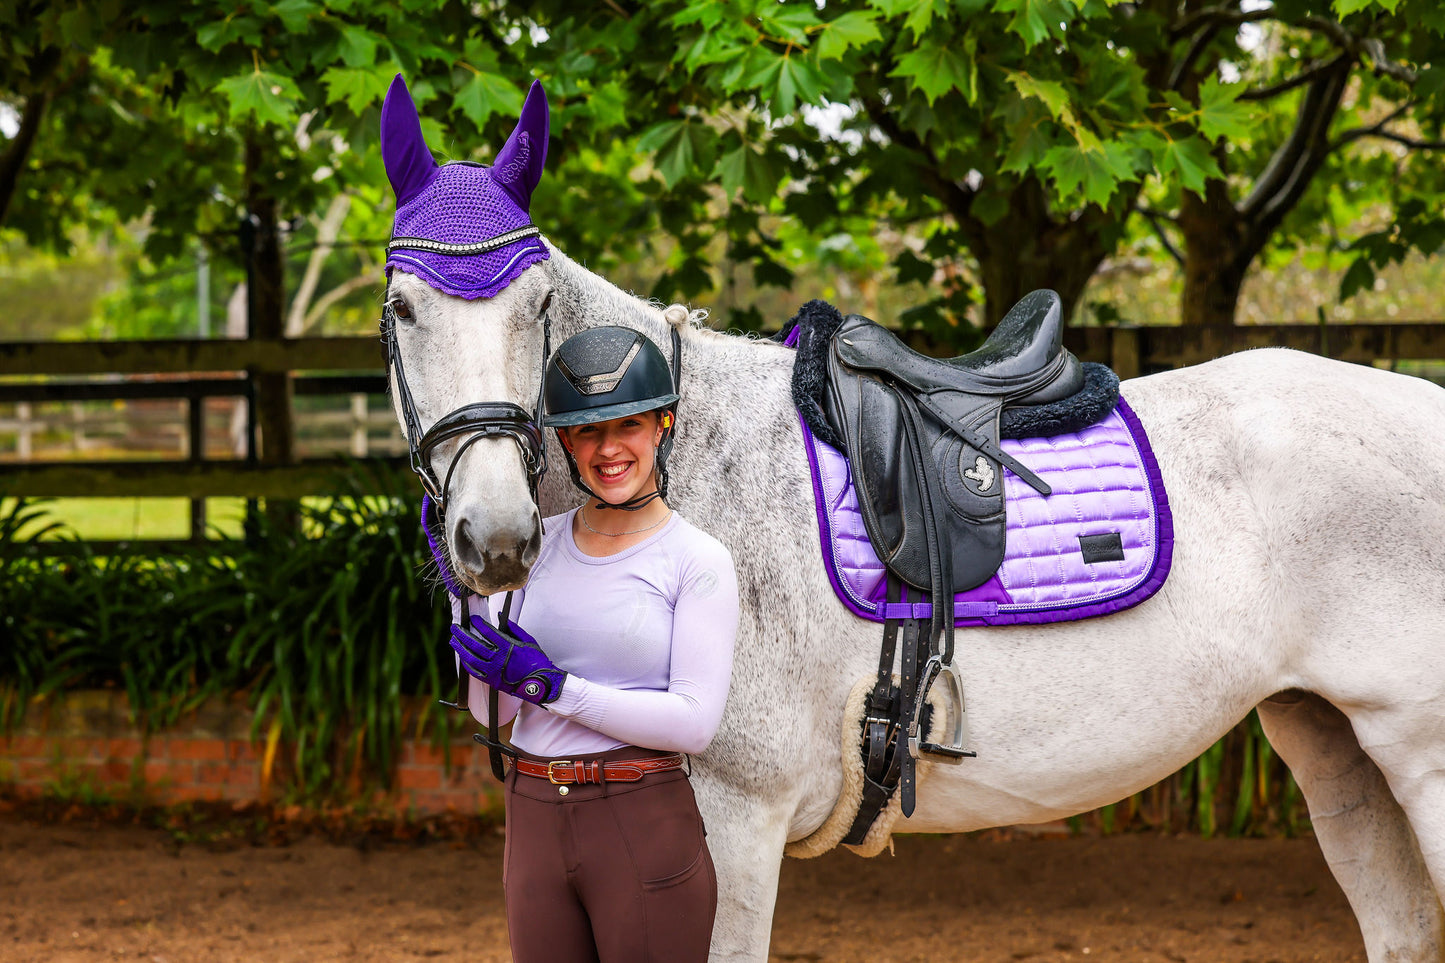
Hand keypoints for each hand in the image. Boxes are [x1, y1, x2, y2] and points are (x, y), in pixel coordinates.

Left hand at [449, 614, 564, 705]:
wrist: (541, 684)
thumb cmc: (536, 662)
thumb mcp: (528, 641)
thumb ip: (513, 628)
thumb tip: (500, 616)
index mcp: (508, 646)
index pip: (488, 631)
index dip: (478, 623)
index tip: (473, 618)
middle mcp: (498, 658)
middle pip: (475, 643)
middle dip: (463, 634)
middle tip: (454, 627)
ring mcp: (493, 671)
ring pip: (471, 658)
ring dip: (460, 648)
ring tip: (454, 640)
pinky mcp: (492, 681)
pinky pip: (475, 672)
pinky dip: (467, 663)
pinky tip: (463, 657)